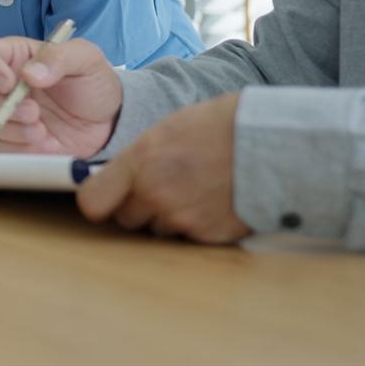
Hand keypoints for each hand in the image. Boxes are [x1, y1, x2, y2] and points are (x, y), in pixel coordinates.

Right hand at [0, 36, 121, 155]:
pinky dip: (22, 148)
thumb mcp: (87, 59)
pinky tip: (48, 144)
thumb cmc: (94, 84)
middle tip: (34, 112)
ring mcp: (6, 113)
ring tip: (43, 131)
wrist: (108, 124)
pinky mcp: (12, 140)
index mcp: (17, 57)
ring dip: (12, 129)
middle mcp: (5, 84)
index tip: (8, 83)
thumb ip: (59, 57)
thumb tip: (29, 74)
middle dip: (2, 105)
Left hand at [76, 93, 249, 243]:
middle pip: (126, 219)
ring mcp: (182, 219)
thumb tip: (117, 178)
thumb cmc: (218, 127)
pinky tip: (212, 202)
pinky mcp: (208, 236)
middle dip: (137, 208)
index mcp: (139, 164)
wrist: (271, 143)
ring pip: (158, 230)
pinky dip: (196, 225)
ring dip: (167, 217)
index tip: (105, 197)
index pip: (93, 202)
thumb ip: (137, 159)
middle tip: (160, 189)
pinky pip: (188, 238)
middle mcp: (155, 195)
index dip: (98, 201)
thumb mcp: (166, 131)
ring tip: (193, 190)